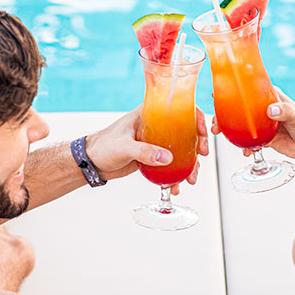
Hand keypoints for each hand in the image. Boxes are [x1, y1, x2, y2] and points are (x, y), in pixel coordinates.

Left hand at [85, 106, 209, 193]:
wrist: (91, 163)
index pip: (179, 108)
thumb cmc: (103, 146)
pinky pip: (171, 165)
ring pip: (181, 150)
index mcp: (150, 114)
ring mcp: (156, 142)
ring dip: (189, 164)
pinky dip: (176, 176)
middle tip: (202, 156)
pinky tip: (175, 186)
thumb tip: (167, 158)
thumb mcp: (124, 147)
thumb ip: (144, 151)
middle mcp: (156, 125)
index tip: (203, 131)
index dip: (196, 117)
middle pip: (186, 130)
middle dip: (198, 144)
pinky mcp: (153, 157)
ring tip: (190, 179)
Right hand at [210, 87, 294, 162]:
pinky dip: (244, 146)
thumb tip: (271, 110)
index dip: (231, 91)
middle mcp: (262, 108)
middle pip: (238, 108)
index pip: (247, 90)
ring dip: (229, 130)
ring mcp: (261, 124)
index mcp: (269, 96)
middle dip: (224, 114)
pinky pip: (248, 141)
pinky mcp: (263, 138)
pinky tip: (245, 151)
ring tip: (221, 135)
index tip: (217, 95)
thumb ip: (284, 111)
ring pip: (240, 125)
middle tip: (216, 122)